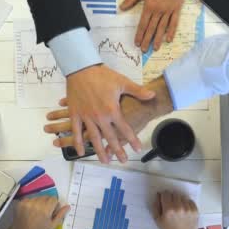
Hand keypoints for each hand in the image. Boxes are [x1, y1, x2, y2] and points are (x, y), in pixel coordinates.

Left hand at [10, 196, 69, 228]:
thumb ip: (61, 215)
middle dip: (47, 202)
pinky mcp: (21, 203)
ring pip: (38, 197)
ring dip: (39, 202)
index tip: (52, 210)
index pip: (54, 198)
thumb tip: (68, 206)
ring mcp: (27, 203)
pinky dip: (31, 203)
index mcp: (45, 209)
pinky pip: (29, 199)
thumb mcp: (52, 225)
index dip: (54, 204)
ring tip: (36, 211)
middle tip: (44, 211)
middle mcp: (36, 204)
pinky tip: (30, 211)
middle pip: (46, 196)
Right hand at [44, 75, 172, 157]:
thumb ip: (137, 91)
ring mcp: (86, 117)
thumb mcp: (122, 82)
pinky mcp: (75, 114)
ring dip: (99, 151)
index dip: (132, 140)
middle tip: (123, 161)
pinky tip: (81, 152)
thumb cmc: (102, 75)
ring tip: (105, 161)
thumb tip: (153, 95)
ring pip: (94, 138)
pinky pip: (76, 132)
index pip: (125, 129)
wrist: (81, 68)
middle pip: (110, 138)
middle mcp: (99, 117)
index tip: (138, 149)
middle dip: (118, 150)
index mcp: (112, 110)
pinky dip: (77, 143)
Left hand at [120, 0, 184, 51]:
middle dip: (147, 40)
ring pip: (162, 28)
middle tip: (144, 50)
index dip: (139, 34)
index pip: (143, 24)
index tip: (137, 43)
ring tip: (156, 48)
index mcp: (149, 7)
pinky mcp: (176, 10)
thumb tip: (121, 7)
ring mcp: (168, 11)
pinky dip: (172, 31)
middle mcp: (159, 11)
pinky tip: (169, 39)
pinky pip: (174, 23)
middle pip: (152, 28)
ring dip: (159, 38)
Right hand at [153, 191, 200, 228]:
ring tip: (178, 208)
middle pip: (174, 193)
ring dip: (179, 200)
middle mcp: (179, 207)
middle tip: (171, 204)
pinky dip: (186, 203)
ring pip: (182, 196)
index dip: (164, 195)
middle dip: (171, 197)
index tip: (164, 198)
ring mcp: (188, 208)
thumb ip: (155, 206)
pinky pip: (190, 200)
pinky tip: (184, 210)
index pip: (166, 193)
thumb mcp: (157, 220)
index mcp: (168, 210)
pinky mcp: (195, 210)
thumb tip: (158, 195)